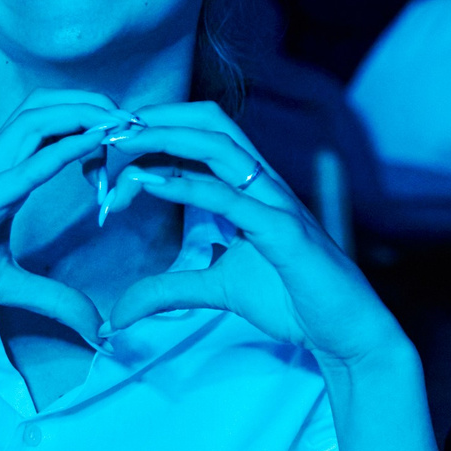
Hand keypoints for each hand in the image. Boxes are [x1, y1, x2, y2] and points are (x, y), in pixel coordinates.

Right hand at [0, 90, 122, 342]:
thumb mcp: (8, 286)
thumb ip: (55, 300)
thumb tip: (98, 327)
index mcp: (0, 180)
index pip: (47, 130)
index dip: (89, 124)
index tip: (129, 138)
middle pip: (44, 110)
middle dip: (93, 104)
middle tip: (137, 119)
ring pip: (35, 122)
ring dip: (83, 115)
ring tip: (123, 122)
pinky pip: (22, 168)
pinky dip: (61, 152)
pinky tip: (92, 146)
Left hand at [100, 105, 407, 371]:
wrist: (344, 331)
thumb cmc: (293, 299)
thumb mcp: (217, 289)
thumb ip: (170, 289)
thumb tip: (120, 311)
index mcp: (251, 188)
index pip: (202, 137)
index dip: (157, 132)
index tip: (111, 150)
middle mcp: (264, 184)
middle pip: (210, 123)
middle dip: (157, 118)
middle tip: (106, 130)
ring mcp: (276, 203)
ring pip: (221, 145)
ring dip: (166, 137)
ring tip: (120, 142)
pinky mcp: (284, 232)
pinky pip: (231, 197)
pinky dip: (187, 183)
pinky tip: (149, 181)